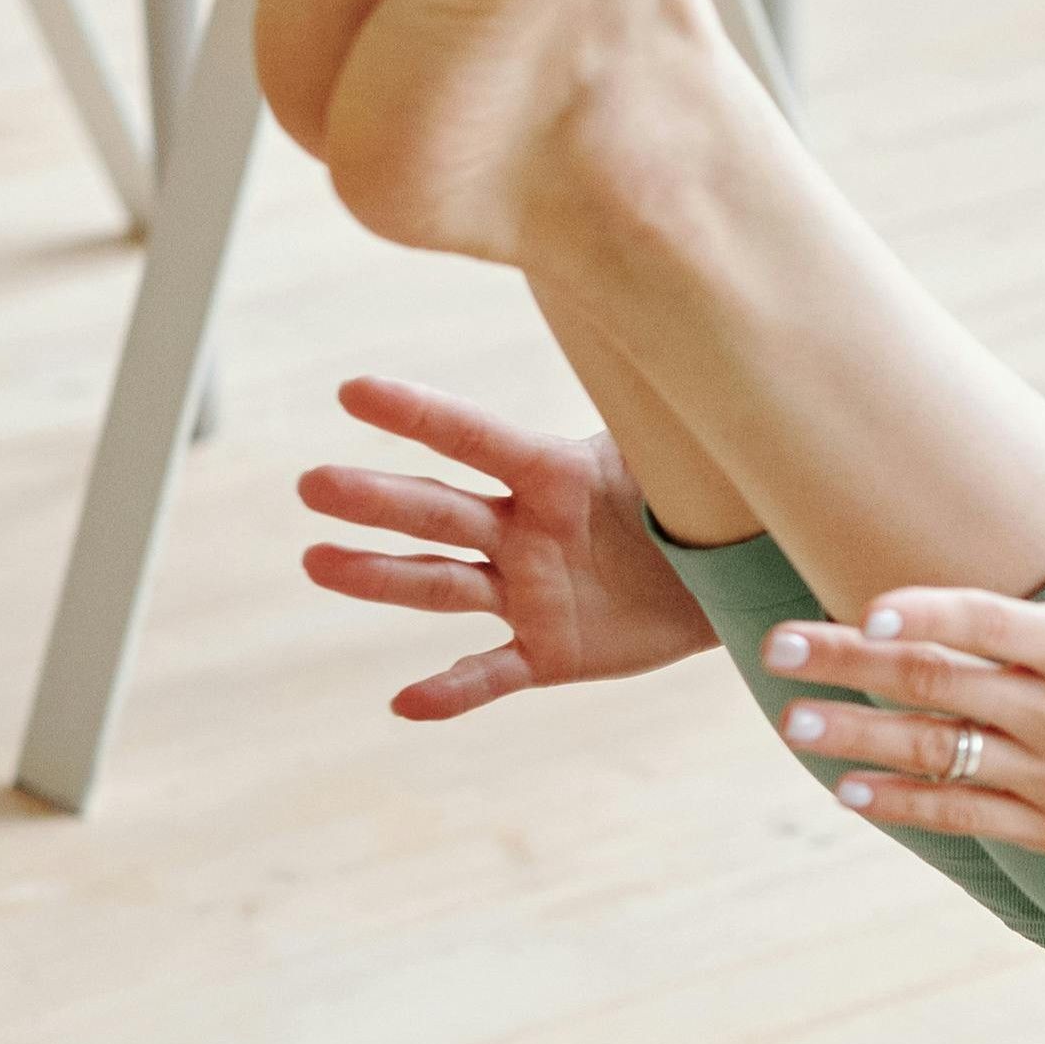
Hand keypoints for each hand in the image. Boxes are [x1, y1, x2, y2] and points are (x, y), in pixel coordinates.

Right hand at [297, 375, 719, 717]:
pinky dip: (451, 691)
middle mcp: (524, 529)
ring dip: (382, 576)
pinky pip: (492, 673)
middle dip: (378, 499)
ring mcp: (529, 592)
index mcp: (552, 472)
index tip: (353, 390)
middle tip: (313, 484)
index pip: (474, 437)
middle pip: (441, 510)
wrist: (731, 578)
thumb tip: (666, 339)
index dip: (418, 414)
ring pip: (444, 583)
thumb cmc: (703, 499)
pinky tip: (404, 704)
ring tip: (318, 562)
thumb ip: (656, 414)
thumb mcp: (680, 452)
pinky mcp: (549, 652)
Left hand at [773, 465, 1044, 863]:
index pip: (989, 624)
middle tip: (776, 649)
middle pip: (936, 685)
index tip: (863, 609)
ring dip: (858, 736)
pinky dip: (909, 803)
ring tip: (792, 721)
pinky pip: (971, 817)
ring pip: (940, 753)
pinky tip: (854, 789)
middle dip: (848, 665)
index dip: (922, 615)